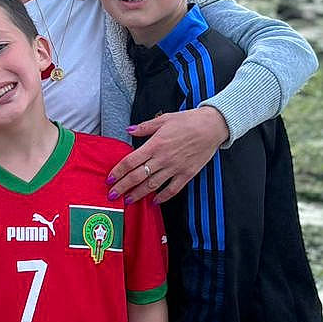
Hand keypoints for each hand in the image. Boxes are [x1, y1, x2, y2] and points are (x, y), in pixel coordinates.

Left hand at [108, 103, 228, 203]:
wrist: (212, 126)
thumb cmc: (188, 120)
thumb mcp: (164, 119)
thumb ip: (145, 127)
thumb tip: (129, 130)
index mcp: (155, 144)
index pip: (131, 161)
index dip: (118, 172)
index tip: (110, 179)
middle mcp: (163, 158)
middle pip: (138, 176)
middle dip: (123, 187)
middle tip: (112, 195)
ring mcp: (175, 168)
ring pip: (152, 185)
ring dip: (138, 194)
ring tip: (128, 200)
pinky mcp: (187, 174)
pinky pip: (172, 189)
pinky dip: (163, 197)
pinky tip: (154, 202)